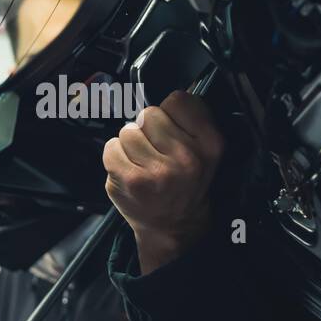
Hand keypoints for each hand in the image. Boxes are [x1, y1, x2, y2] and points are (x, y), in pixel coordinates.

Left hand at [103, 90, 224, 273]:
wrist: (173, 226)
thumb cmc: (185, 184)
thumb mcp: (205, 149)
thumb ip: (192, 118)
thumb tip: (169, 93)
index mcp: (209, 144)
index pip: (179, 99)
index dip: (171, 113)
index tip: (172, 130)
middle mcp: (187, 157)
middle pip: (149, 113)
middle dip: (148, 130)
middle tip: (156, 153)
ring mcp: (157, 171)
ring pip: (128, 130)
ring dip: (131, 145)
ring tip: (143, 164)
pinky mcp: (131, 180)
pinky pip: (111, 147)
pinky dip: (115, 157)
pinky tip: (129, 170)